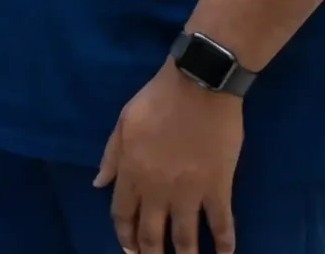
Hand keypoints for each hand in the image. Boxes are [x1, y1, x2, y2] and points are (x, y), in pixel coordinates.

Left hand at [95, 66, 243, 253]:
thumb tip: (99, 185)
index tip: (129, 247)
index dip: (124, 234)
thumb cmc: (158, 99)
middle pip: (150, 233)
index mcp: (132, 171)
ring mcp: (189, 191)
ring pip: (184, 237)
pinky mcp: (218, 188)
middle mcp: (157, 188)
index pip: (122, 214)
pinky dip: (225, 244)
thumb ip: (111, 156)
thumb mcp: (123, 122)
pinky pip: (222, 223)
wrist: (199, 86)